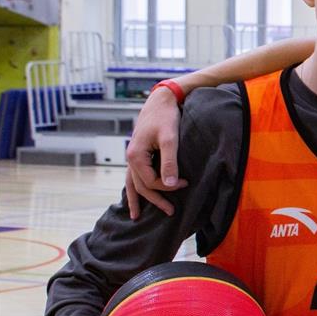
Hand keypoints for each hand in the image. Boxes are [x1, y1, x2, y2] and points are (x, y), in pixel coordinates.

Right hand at [124, 87, 186, 218]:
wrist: (161, 99)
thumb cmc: (166, 117)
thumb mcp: (170, 139)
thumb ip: (169, 162)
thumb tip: (169, 185)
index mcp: (135, 156)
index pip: (150, 181)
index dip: (168, 186)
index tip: (186, 183)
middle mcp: (130, 157)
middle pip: (140, 186)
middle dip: (155, 200)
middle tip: (171, 212)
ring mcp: (132, 155)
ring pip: (132, 182)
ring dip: (138, 198)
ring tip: (136, 216)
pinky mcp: (138, 152)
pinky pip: (134, 174)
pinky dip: (135, 186)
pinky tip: (137, 194)